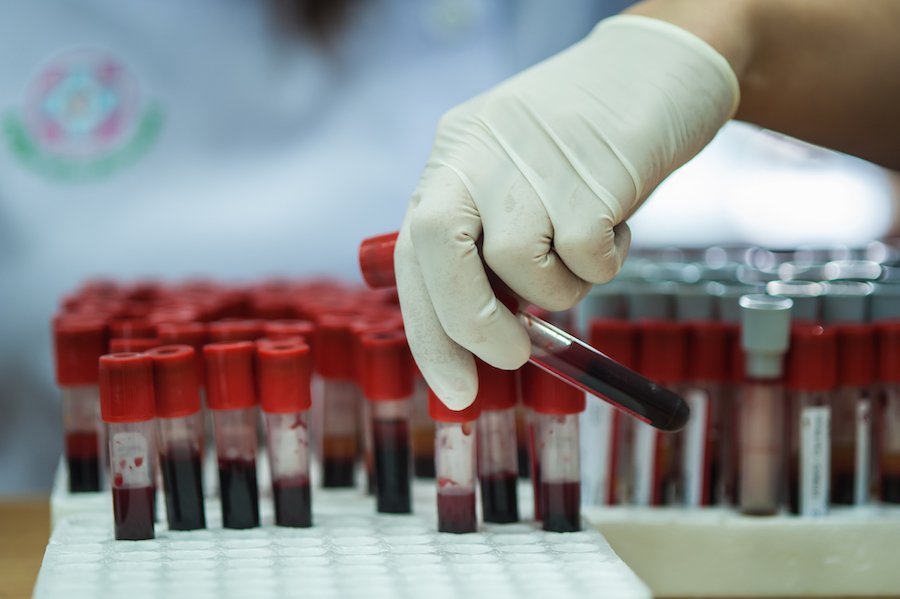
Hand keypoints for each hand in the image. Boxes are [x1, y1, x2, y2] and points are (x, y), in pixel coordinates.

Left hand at [395, 15, 738, 408]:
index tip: (456, 392)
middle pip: (439, 253)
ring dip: (561, 287)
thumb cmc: (586, 144)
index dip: (429, 334)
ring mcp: (531, 157)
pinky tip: (618, 225)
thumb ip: (494, 245)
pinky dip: (607, 263)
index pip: (413, 257)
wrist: (663, 64)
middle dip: (471, 324)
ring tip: (588, 249)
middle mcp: (477, 152)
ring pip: (523, 266)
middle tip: (513, 356)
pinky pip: (587, 257)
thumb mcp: (517, 180)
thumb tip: (487, 340)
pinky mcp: (591, 169)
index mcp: (451, 158)